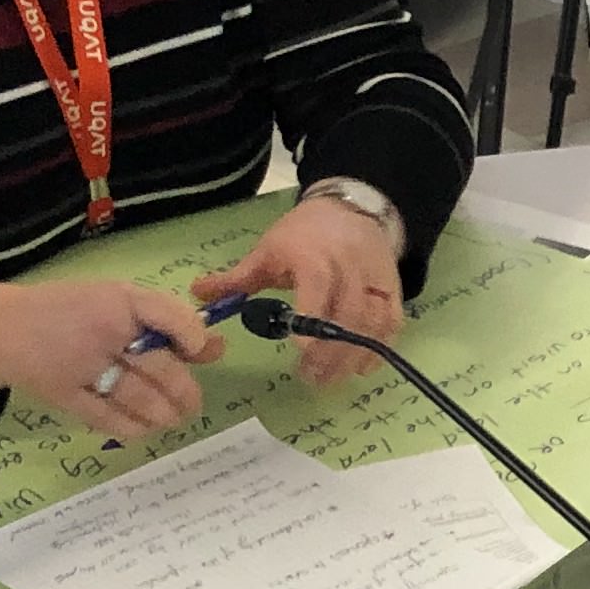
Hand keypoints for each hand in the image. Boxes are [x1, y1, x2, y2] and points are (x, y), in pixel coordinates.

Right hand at [0, 278, 222, 440]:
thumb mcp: (115, 301)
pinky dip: (133, 428)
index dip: (192, 337)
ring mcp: (81, 365)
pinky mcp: (65, 396)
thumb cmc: (70, 311)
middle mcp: (101, 331)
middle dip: (185, 392)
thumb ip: (165, 322)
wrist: (2, 328)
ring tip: (173, 417)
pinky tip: (144, 428)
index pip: (165, 315)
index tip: (201, 352)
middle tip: (192, 403)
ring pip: (138, 397)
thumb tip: (216, 348)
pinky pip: (108, 419)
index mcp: (116, 299)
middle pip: (158, 367)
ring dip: (165, 414)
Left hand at [198, 191, 404, 390]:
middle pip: (348, 312)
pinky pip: (391, 324)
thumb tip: (197, 296)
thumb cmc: (303, 235)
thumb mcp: (267, 250)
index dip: (314, 313)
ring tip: (329, 380)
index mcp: (314, 254)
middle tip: (310, 378)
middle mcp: (349, 266)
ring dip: (352, 356)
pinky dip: (377, 349)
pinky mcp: (393, 290)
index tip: (301, 348)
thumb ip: (236, 278)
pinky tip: (358, 369)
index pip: (318, 283)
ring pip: (372, 322)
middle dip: (330, 350)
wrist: (351, 208)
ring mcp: (375, 279)